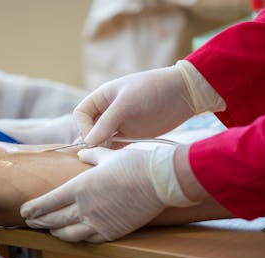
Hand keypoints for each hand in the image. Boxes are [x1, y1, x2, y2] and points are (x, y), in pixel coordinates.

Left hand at [21, 145, 198, 241]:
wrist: (160, 180)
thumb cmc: (134, 163)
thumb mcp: (108, 155)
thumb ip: (91, 156)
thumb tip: (83, 152)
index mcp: (79, 186)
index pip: (48, 202)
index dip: (33, 209)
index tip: (23, 212)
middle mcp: (84, 207)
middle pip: (53, 219)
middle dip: (39, 221)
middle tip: (29, 222)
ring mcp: (98, 222)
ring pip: (68, 234)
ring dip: (56, 232)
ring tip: (50, 230)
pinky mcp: (112, 233)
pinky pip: (88, 240)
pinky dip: (77, 238)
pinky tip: (74, 236)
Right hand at [74, 60, 225, 145]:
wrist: (183, 94)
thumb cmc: (153, 90)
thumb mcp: (127, 103)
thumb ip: (106, 122)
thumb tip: (87, 143)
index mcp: (102, 97)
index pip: (81, 114)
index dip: (83, 127)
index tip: (92, 139)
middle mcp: (108, 111)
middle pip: (88, 129)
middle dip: (89, 141)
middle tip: (94, 154)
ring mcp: (119, 124)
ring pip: (100, 140)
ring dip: (99, 149)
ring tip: (102, 160)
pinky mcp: (130, 135)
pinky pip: (115, 147)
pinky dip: (112, 153)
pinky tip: (114, 161)